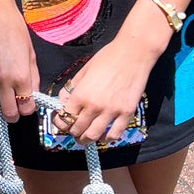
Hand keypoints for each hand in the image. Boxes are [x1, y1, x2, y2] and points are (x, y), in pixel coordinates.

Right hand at [0, 0, 38, 127]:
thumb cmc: (15, 30)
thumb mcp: (31, 53)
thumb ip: (33, 76)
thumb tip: (33, 93)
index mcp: (21, 75)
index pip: (26, 105)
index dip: (28, 109)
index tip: (27, 107)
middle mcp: (4, 79)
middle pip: (8, 111)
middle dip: (12, 117)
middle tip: (12, 116)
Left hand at [51, 2, 168, 144]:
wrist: (133, 53)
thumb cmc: (107, 57)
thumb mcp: (83, 71)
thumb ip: (72, 88)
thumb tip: (63, 102)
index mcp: (80, 94)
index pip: (64, 119)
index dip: (60, 123)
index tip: (62, 123)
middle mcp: (94, 106)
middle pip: (77, 130)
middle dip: (72, 133)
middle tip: (73, 131)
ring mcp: (111, 111)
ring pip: (93, 136)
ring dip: (86, 139)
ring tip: (85, 137)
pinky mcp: (127, 113)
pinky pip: (115, 134)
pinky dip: (107, 138)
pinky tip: (104, 135)